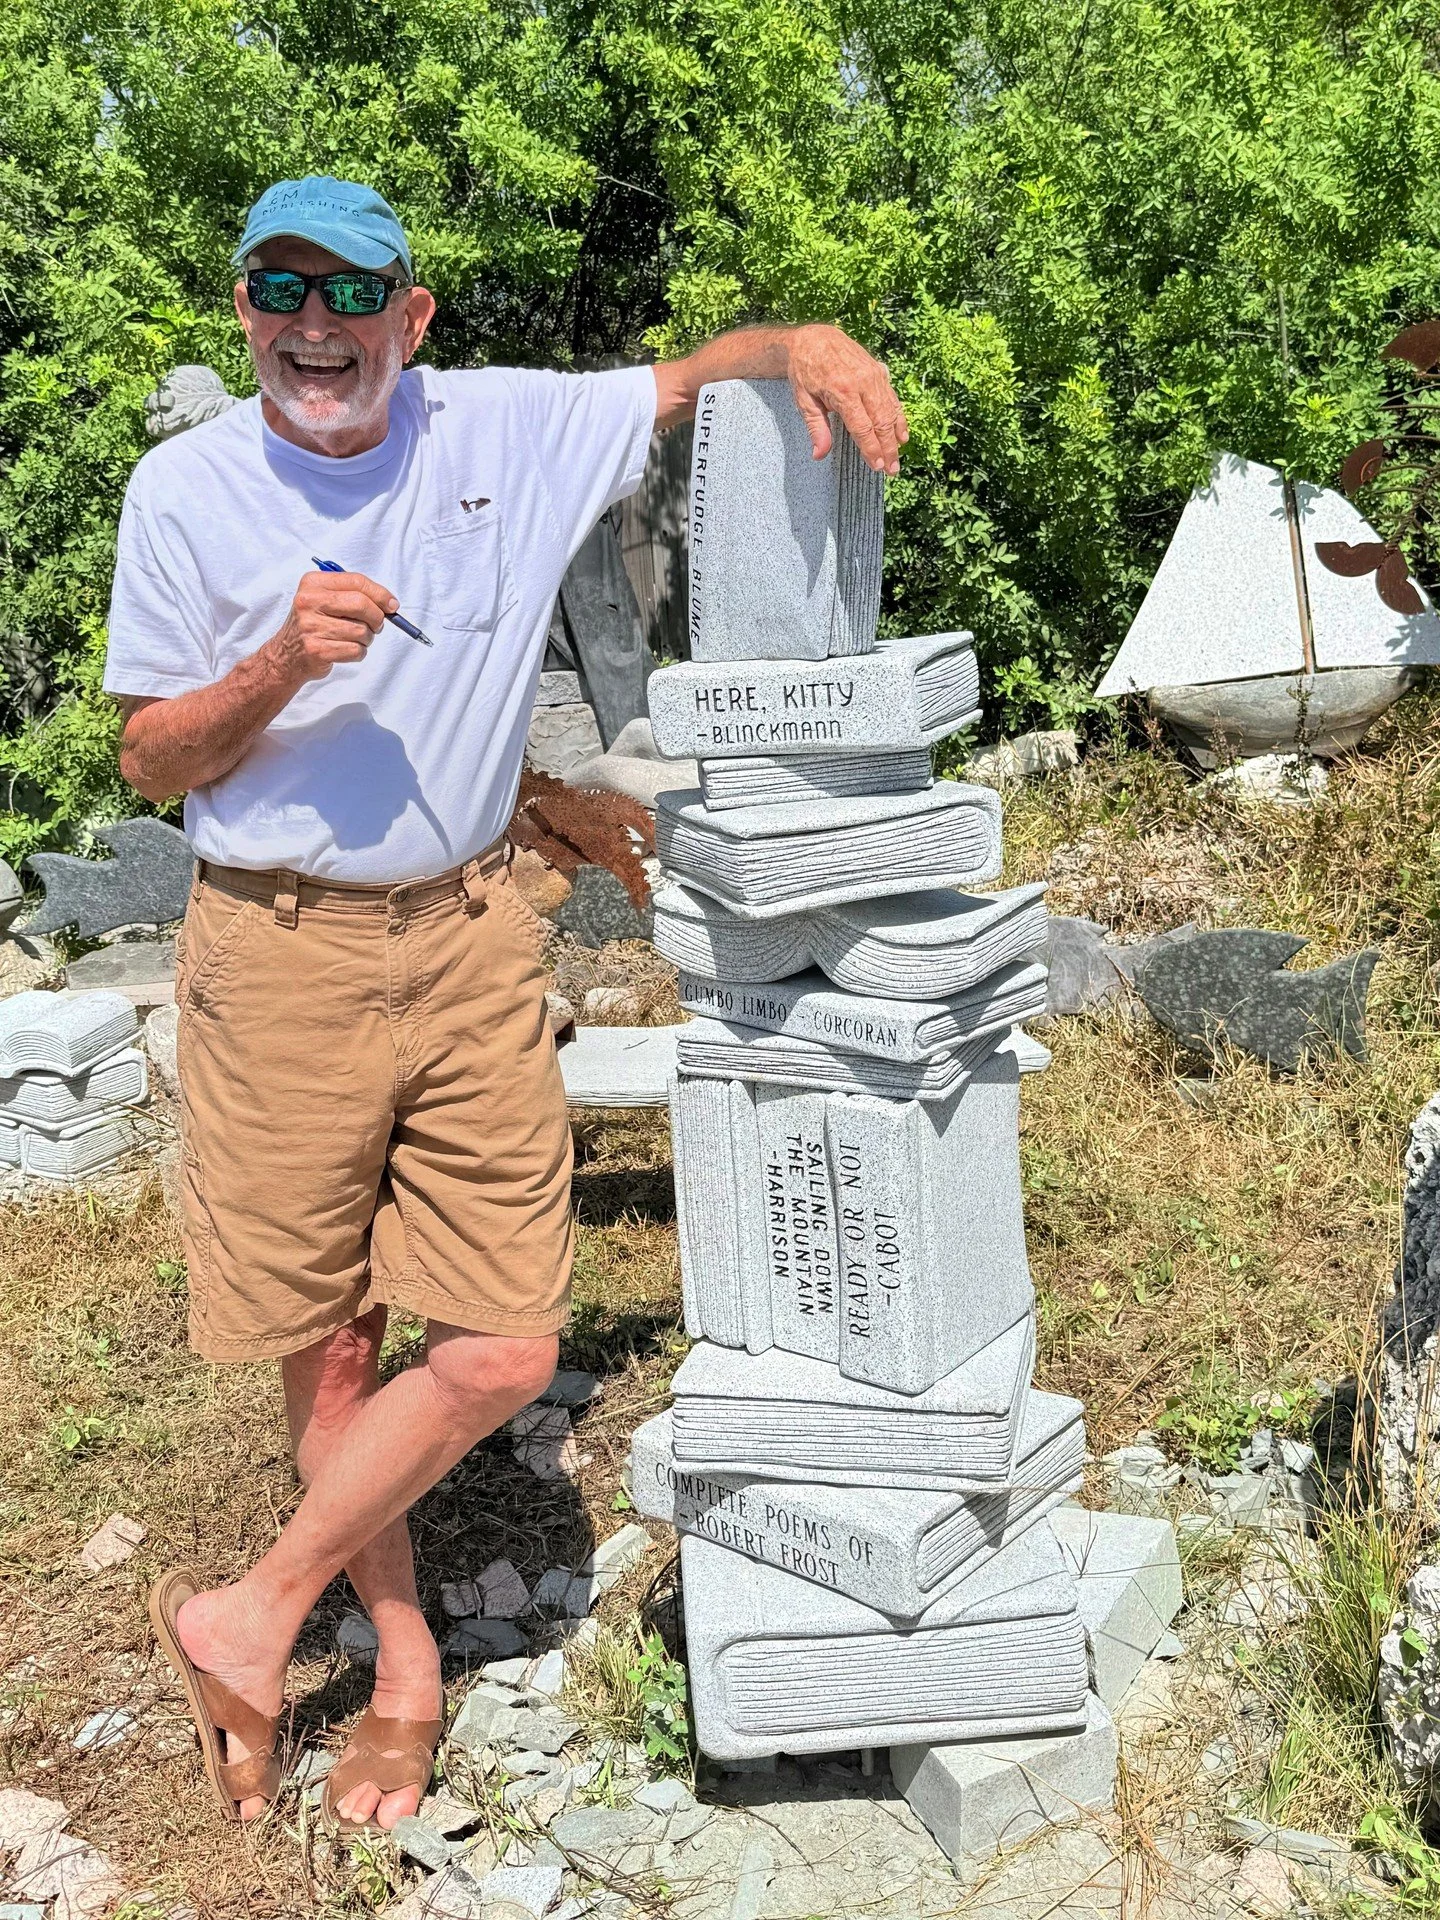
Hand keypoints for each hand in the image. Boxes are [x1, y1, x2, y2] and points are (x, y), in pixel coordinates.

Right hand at [266, 571, 395, 681]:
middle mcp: (308, 602)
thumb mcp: (326, 599)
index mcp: (313, 583)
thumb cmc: (316, 624)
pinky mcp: (317, 650)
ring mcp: (311, 627)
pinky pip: (356, 650)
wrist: (287, 655)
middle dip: (377, 617)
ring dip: (367, 638)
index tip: (392, 605)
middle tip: (376, 625)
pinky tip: (345, 649)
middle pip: (361, 605)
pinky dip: (358, 652)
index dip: (380, 594)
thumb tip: (390, 604)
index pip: (356, 582)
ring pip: (362, 631)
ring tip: (353, 638)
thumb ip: (355, 595)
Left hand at [786, 325, 908, 474]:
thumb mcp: (804, 400)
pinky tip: (901, 433)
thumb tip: (819, 454)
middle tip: (892, 470)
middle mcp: (862, 382)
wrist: (814, 338)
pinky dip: (898, 417)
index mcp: (842, 390)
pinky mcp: (879, 371)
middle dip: (888, 448)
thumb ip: (816, 428)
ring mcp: (873, 375)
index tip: (878, 466)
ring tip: (898, 457)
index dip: (871, 449)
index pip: (862, 427)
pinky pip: (892, 397)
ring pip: (891, 410)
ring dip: (896, 436)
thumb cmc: (806, 370)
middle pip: (881, 422)